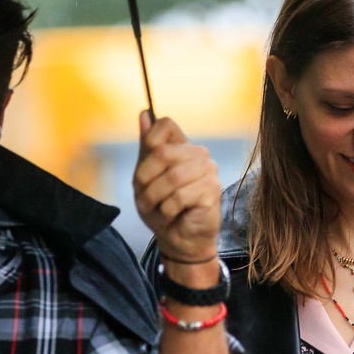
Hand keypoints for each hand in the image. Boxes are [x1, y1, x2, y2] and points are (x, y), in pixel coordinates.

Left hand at [133, 112, 220, 267]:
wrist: (179, 239)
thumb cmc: (162, 208)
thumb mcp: (146, 178)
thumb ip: (146, 148)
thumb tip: (143, 114)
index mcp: (182, 146)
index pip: (165, 124)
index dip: (148, 144)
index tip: (143, 171)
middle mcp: (198, 153)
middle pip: (162, 153)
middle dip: (144, 179)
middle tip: (142, 197)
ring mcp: (208, 170)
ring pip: (171, 177)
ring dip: (154, 197)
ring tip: (154, 209)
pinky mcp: (211, 190)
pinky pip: (180, 196)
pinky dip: (167, 210)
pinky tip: (171, 215)